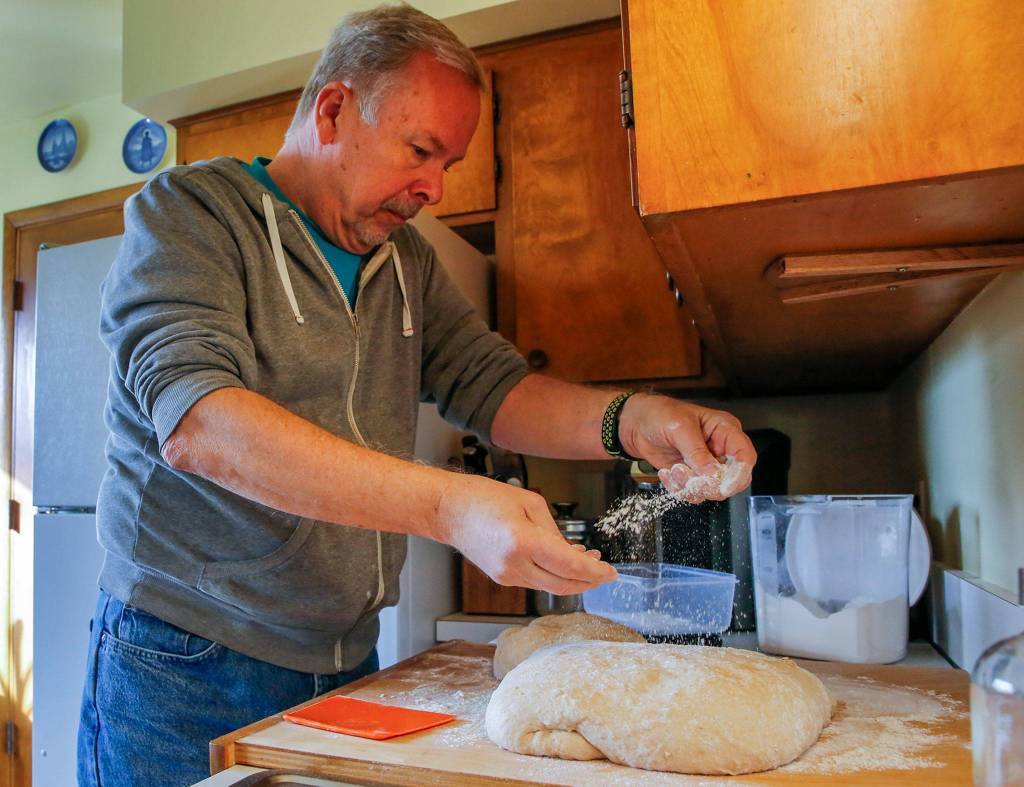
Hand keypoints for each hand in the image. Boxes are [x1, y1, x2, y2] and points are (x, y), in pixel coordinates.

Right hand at [433, 473, 616, 593]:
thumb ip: (554, 530)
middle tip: (605, 574)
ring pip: (550, 586)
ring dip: (572, 579)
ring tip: (588, 563)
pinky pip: (536, 581)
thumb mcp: (530, 503)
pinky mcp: (502, 578)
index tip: (612, 573)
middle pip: (563, 585)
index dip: (595, 573)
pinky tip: (563, 562)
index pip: (569, 566)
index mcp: (523, 542)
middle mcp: (515, 565)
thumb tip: (572, 552)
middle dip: (589, 582)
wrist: (449, 511)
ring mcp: (507, 576)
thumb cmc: (485, 498)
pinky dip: (553, 575)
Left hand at [619, 394, 756, 500]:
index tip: (723, 487)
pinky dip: (678, 488)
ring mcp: (706, 464)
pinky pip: (694, 492)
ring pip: (711, 490)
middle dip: (709, 484)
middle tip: (688, 477)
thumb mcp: (679, 427)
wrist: (636, 424)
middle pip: (732, 479)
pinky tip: (667, 472)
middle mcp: (720, 449)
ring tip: (673, 469)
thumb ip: (697, 451)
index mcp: (725, 430)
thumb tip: (712, 472)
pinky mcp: (692, 475)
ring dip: (689, 485)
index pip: (745, 456)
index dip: (739, 474)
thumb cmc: (659, 414)